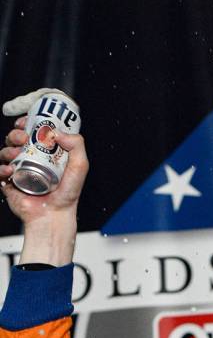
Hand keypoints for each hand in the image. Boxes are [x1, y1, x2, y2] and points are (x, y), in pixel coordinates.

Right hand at [0, 119, 87, 264]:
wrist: (54, 216)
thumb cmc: (67, 195)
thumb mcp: (79, 167)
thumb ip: (77, 146)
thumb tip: (57, 131)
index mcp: (45, 154)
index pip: (31, 132)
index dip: (26, 123)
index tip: (26, 120)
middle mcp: (30, 160)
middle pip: (16, 139)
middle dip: (15, 133)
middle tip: (23, 137)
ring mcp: (19, 171)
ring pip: (5, 152)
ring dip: (8, 148)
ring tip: (16, 154)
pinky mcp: (9, 183)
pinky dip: (1, 168)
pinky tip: (9, 170)